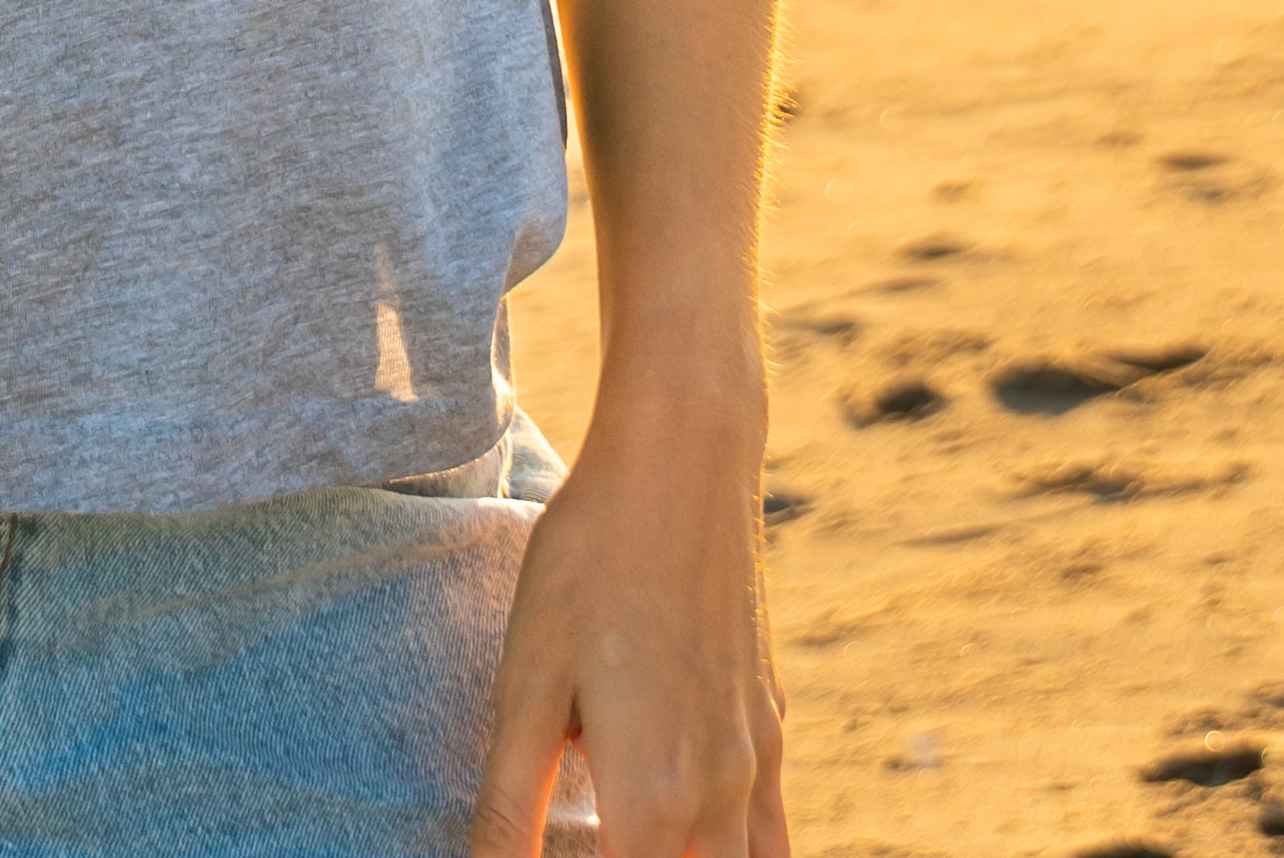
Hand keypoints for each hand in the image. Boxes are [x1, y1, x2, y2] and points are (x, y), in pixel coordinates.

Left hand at [470, 398, 786, 857]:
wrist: (683, 464)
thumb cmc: (588, 564)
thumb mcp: (525, 682)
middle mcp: (718, 801)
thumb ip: (510, 804)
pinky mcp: (770, 724)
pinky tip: (699, 833)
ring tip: (634, 838)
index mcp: (652, 803)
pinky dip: (743, 857)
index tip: (539, 857)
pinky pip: (773, 834)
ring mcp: (756, 764)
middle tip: (592, 839)